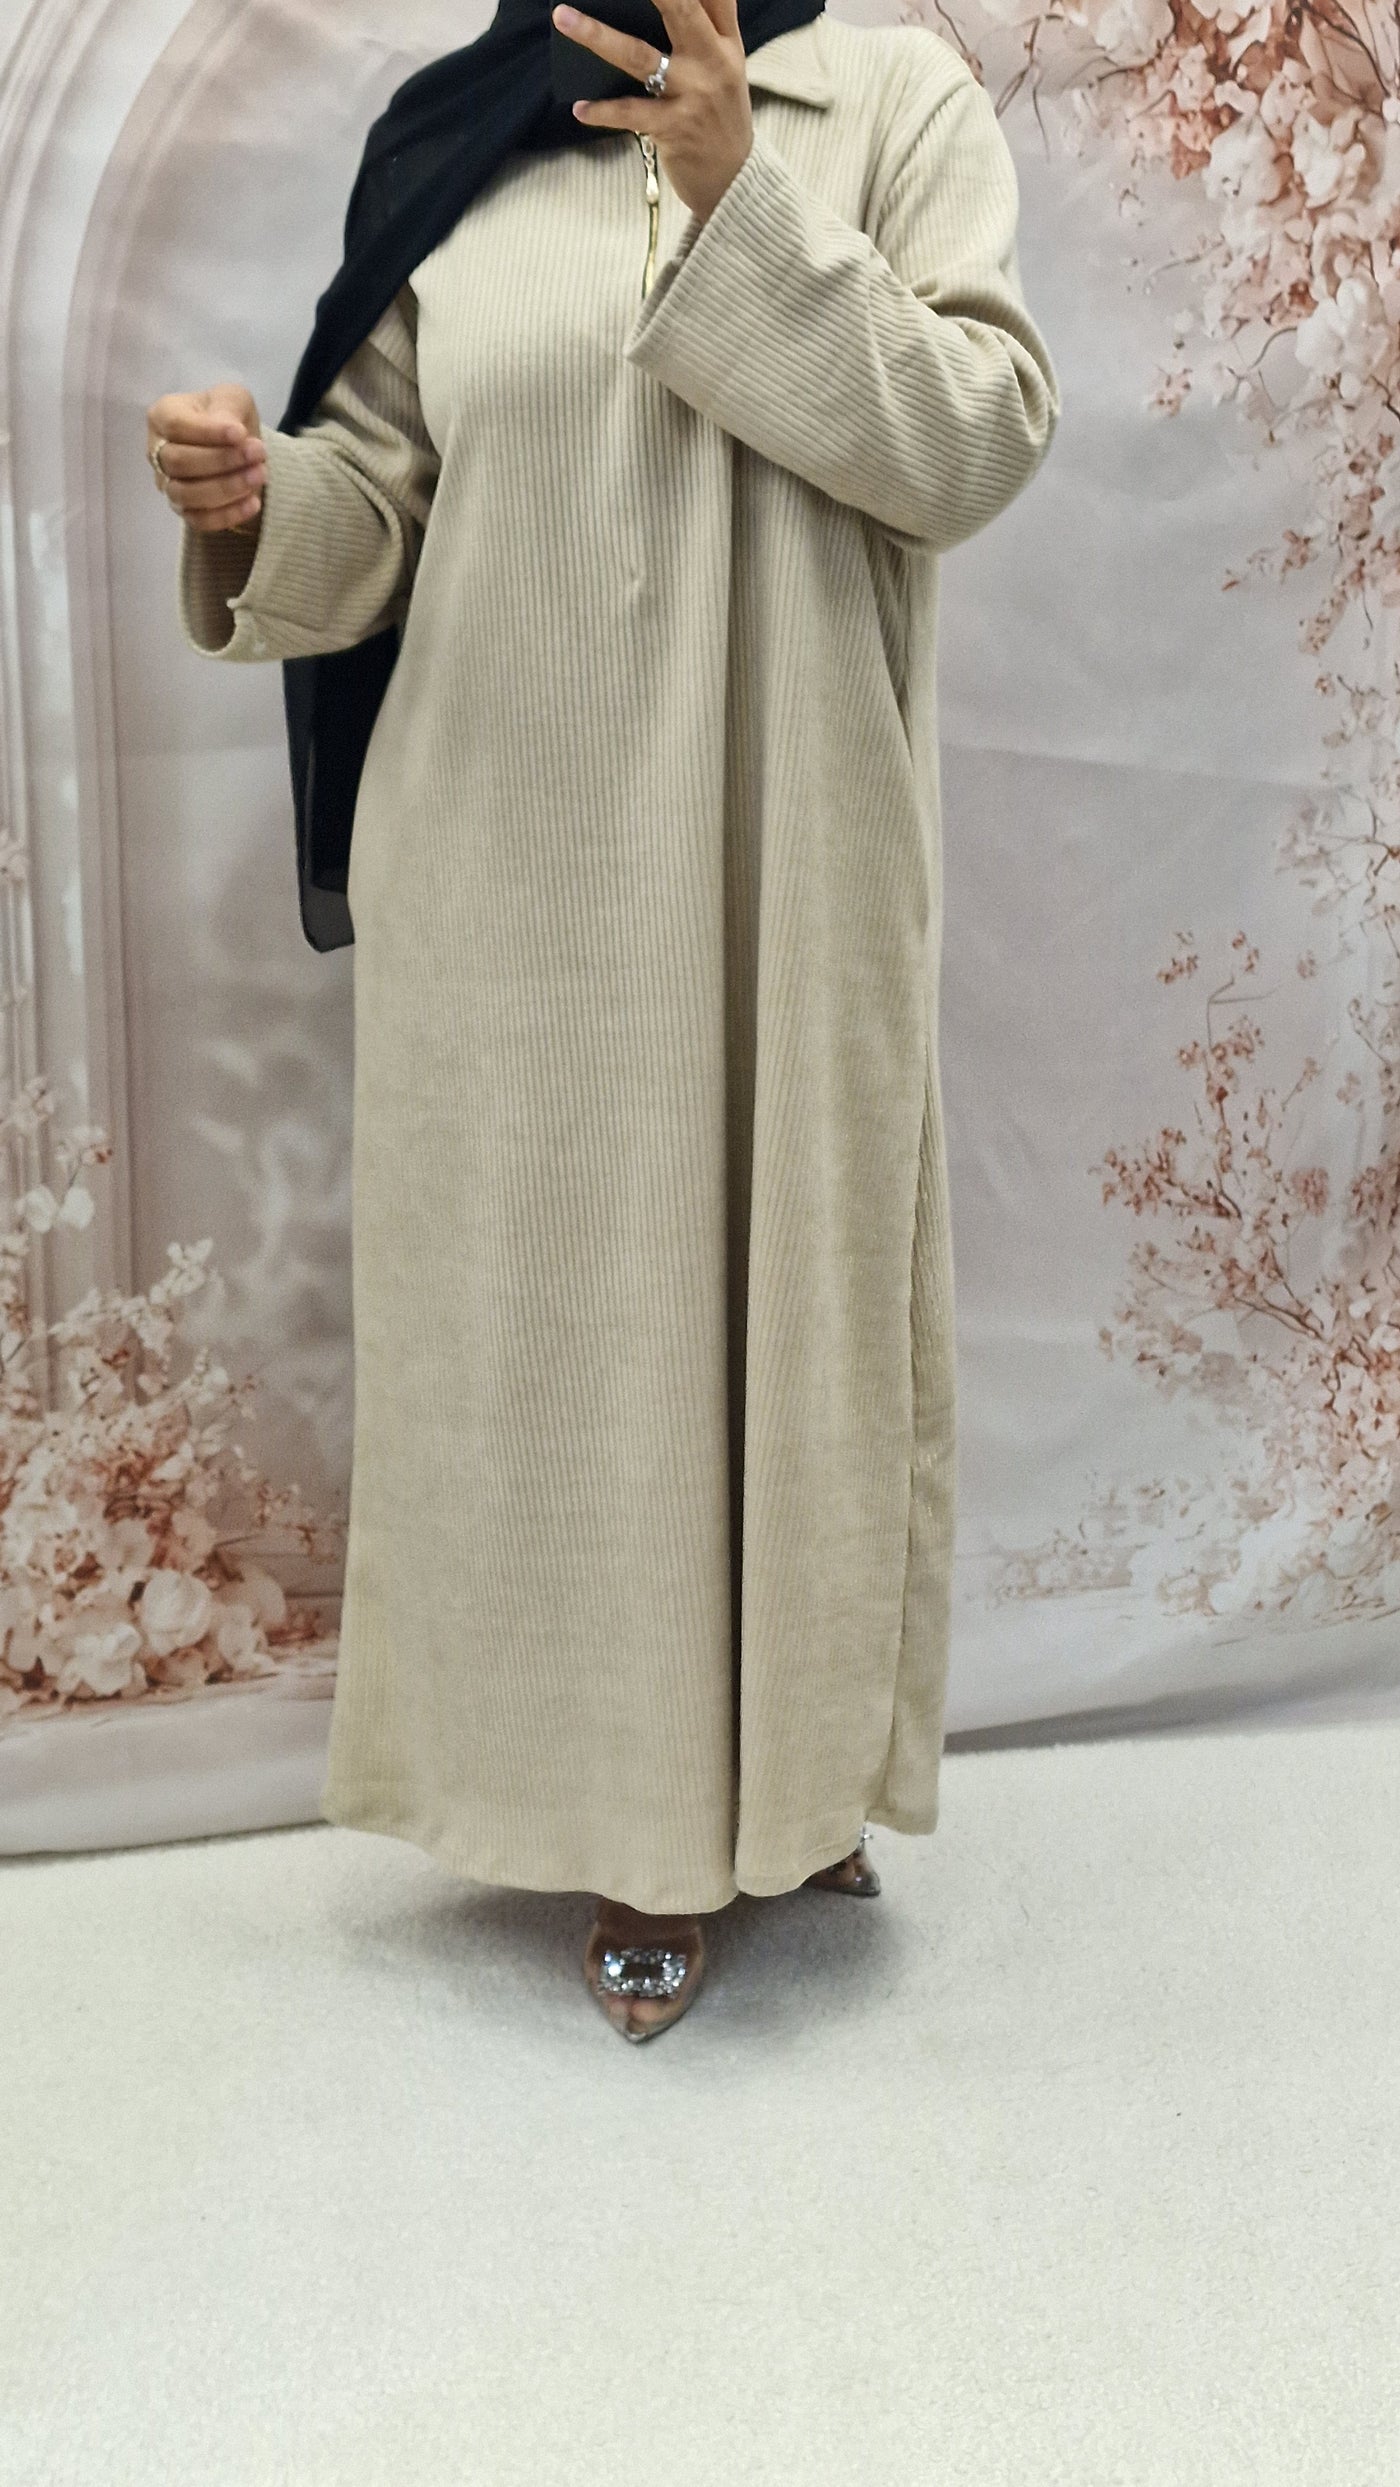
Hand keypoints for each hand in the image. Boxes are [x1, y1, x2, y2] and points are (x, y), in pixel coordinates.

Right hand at [145, 384, 265, 535]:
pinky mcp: (184, 511)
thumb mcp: (232, 398)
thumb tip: (233, 433)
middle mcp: (157, 452)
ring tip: (259, 475)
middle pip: (179, 463)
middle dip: (221, 461)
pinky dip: (227, 515)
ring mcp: (167, 484)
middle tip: (258, 454)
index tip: (241, 433)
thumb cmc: (227, 415)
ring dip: (226, 488)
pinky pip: (199, 520)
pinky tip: (254, 502)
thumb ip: (229, 407)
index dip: (208, 432)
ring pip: (186, 495)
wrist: (237, 445)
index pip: (176, 426)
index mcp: (162, 416)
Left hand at [551, 0, 752, 225]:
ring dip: (596, 35)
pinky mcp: (674, 129)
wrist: (735, 183)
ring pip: (639, 56)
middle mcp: (713, 62)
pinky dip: (601, 111)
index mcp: (727, 41)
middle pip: (679, 8)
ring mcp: (694, 95)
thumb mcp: (726, 66)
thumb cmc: (720, 117)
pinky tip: (579, 108)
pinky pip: (629, 113)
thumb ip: (708, 25)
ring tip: (562, 17)